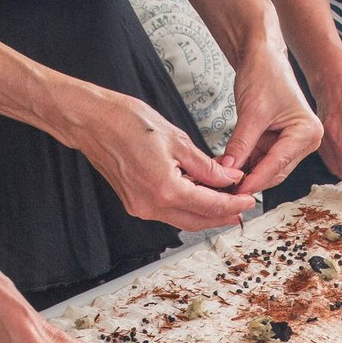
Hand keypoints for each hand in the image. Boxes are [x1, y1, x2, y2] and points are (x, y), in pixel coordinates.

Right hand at [72, 89, 258, 230]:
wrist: (92, 122)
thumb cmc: (127, 122)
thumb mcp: (177, 140)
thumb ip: (206, 165)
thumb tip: (228, 178)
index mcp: (165, 189)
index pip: (210, 204)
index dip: (234, 203)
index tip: (249, 200)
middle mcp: (151, 205)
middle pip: (198, 221)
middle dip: (223, 216)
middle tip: (242, 207)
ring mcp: (140, 207)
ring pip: (183, 220)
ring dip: (205, 214)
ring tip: (225, 202)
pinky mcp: (134, 203)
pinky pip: (167, 212)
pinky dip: (186, 207)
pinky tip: (198, 195)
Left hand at [219, 53, 323, 196]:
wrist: (263, 57)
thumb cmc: (265, 75)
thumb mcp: (251, 112)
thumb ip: (241, 144)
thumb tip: (229, 170)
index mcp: (307, 131)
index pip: (278, 164)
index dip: (255, 179)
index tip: (236, 191)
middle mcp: (305, 140)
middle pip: (275, 171)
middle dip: (250, 179)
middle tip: (225, 188)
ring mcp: (293, 142)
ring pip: (267, 168)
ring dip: (246, 173)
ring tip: (223, 177)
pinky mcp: (280, 142)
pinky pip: (262, 159)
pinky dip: (245, 164)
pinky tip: (228, 166)